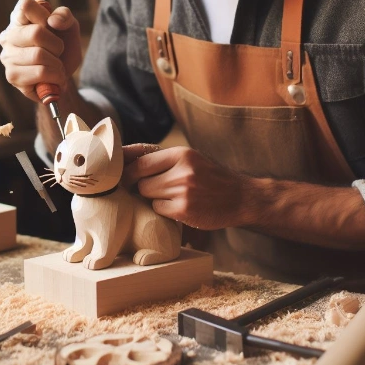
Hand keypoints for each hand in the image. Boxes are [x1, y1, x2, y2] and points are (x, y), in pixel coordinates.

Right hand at [0, 0, 81, 101]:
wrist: (64, 74)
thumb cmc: (63, 46)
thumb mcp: (70, 26)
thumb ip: (65, 16)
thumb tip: (52, 21)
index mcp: (19, 18)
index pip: (25, 5)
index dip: (44, 15)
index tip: (51, 27)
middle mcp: (8, 35)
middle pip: (36, 33)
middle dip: (56, 44)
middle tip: (58, 51)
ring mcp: (7, 56)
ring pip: (38, 55)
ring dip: (57, 63)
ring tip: (56, 65)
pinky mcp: (12, 76)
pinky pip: (40, 72)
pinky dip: (55, 75)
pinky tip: (53, 76)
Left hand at [122, 145, 249, 229]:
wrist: (241, 198)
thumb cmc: (210, 177)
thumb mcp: (190, 159)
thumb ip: (162, 159)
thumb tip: (124, 156)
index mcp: (182, 153)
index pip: (141, 161)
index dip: (128, 171)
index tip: (123, 178)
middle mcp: (182, 170)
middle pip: (141, 181)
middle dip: (141, 187)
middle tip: (150, 190)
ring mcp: (183, 191)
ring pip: (148, 196)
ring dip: (153, 199)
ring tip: (170, 197)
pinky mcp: (184, 210)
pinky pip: (158, 210)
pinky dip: (163, 211)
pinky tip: (178, 208)